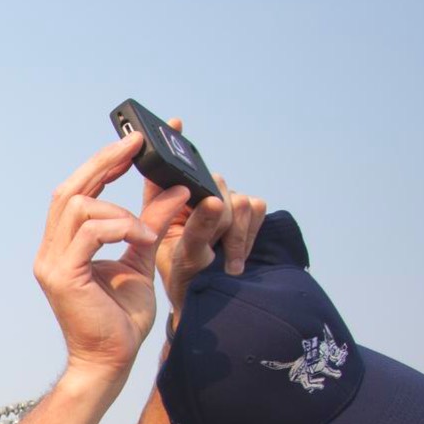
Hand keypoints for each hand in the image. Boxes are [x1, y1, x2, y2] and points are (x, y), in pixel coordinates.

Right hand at [34, 136, 190, 375]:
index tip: (135, 141)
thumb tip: (176, 188)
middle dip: (106, 162)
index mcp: (65, 245)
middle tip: (140, 146)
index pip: (77, 191)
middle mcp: (51, 250)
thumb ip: (151, 223)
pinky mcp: (62, 275)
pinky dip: (122, 227)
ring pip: (80, 205)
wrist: (111, 361)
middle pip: (70, 188)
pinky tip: (141, 240)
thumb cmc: (121, 320)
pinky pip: (91, 231)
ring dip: (121, 211)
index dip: (103, 162)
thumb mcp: (141, 258)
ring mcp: (52, 262)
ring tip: (145, 232)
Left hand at [146, 118, 267, 312]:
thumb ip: (191, 224)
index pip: (168, 164)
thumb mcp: (179, 252)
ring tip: (221, 261)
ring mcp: (224, 198)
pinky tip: (234, 262)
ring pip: (238, 199)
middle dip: (214, 218)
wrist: (209, 299)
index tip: (174, 123)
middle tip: (207, 248)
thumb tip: (212, 197)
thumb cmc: (184, 276)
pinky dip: (247, 237)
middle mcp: (195, 191)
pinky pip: (256, 206)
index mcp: (167, 199)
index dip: (171, 139)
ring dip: (231, 234)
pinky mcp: (248, 208)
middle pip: (213, 183)